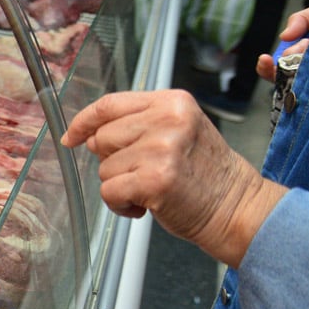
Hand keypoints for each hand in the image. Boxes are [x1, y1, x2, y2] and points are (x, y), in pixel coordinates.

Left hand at [61, 89, 285, 267]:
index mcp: (172, 102)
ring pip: (104, 168)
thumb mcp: (178, 131)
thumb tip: (88, 136)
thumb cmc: (204, 173)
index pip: (110, 104)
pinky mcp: (155, 179)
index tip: (72, 137)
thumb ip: (138, 124)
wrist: (236, 206)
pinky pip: (109, 192)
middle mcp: (167, 120)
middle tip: (144, 172)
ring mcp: (161, 149)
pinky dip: (120, 205)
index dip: (84, 122)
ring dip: (119, 186)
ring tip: (150, 189)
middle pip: (102, 138)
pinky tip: (145, 206)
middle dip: (113, 161)